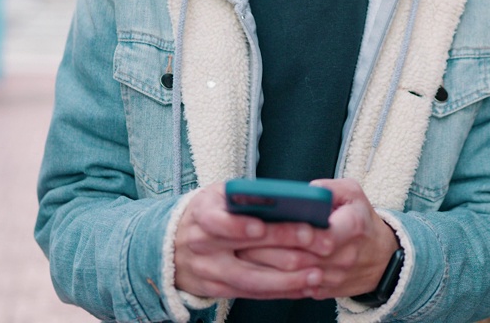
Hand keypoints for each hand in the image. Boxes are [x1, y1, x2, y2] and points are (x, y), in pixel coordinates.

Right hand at [172, 182, 328, 298]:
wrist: (172, 246)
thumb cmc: (211, 212)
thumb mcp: (218, 195)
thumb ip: (245, 196)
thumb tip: (287, 199)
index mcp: (202, 214)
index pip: (217, 221)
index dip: (239, 226)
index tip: (263, 227)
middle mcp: (203, 245)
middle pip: (245, 251)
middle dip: (284, 246)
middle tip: (317, 241)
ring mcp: (210, 272)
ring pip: (251, 279)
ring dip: (287, 279)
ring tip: (317, 273)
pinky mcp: (218, 290)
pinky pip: (253, 294)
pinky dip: (282, 292)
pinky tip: (305, 287)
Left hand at [236, 178, 399, 299]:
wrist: (381, 257)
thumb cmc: (361, 219)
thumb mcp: (353, 193)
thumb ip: (328, 188)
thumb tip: (303, 191)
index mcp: (352, 227)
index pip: (323, 235)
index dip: (295, 233)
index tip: (269, 226)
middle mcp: (345, 256)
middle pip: (300, 258)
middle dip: (267, 251)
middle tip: (240, 241)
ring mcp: (335, 278)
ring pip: (294, 277)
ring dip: (266, 268)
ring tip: (241, 254)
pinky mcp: (324, 291)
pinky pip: (296, 289)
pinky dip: (274, 281)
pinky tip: (255, 270)